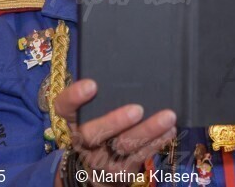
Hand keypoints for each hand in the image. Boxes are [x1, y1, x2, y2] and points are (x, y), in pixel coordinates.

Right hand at [54, 79, 176, 183]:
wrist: (98, 169)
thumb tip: (132, 64)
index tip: (91, 84)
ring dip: (147, 131)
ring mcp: (101, 158)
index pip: (64, 107)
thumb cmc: (100, 124)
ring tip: (168, 116)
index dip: (74, 97)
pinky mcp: (120, 171)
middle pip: (92, 133)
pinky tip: (170, 129)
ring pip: (123, 145)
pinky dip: (157, 142)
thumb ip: (104, 94)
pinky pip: (139, 156)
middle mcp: (83, 141)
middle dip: (115, 121)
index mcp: (73, 120)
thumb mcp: (93, 110)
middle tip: (137, 109)